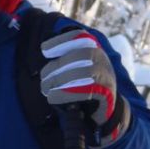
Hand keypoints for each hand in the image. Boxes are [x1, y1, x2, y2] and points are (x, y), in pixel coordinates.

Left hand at [39, 28, 129, 146]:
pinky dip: (64, 94)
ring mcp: (107, 77)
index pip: (80, 37)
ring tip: (46, 89)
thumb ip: (64, 59)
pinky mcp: (106, 95)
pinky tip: (53, 97)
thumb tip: (44, 49)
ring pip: (82, 72)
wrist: (103, 111)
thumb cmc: (83, 86)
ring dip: (59, 80)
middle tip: (43, 78)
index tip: (44, 50)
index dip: (61, 41)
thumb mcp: (75, 68)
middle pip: (79, 55)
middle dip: (56, 66)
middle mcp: (103, 60)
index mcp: (94, 50)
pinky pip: (84, 91)